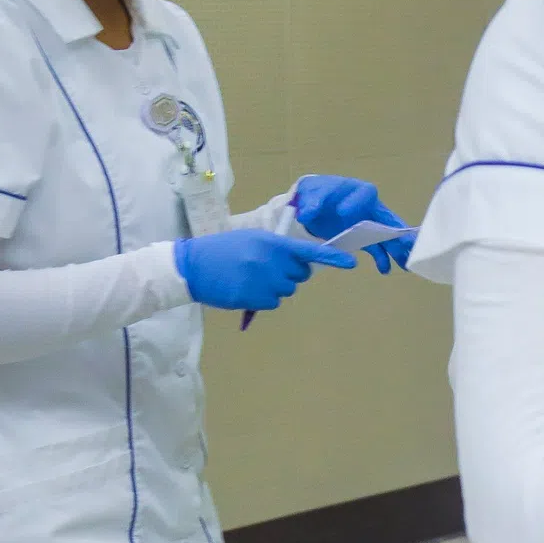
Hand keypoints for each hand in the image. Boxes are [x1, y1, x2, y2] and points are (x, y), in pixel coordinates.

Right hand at [176, 229, 361, 311]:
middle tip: (267, 269)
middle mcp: (271, 261)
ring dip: (275, 287)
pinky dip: (263, 299)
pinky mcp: (253, 298)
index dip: (332, 257)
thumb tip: (298, 262)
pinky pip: (273, 303)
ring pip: (287, 291)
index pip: (308, 250)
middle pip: (300, 275)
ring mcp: (263, 281)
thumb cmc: (222, 250)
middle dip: (290, 274)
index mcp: (271, 242)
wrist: (192, 266)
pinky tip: (245, 289)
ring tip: (250, 278)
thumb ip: (275, 248)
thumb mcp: (250, 239)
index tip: (351, 263)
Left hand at [290, 174, 413, 273]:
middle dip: (397, 230)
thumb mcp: (312, 192)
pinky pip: (376, 248)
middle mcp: (369, 207)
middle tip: (408, 242)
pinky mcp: (362, 238)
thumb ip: (312, 201)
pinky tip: (384, 269)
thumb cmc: (317, 194)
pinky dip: (382, 258)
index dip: (356, 202)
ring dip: (396, 248)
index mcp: (357, 190)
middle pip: (388, 217)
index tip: (342, 214)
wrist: (313, 206)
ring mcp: (368, 223)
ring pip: (386, 235)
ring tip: (406, 263)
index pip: (365, 193)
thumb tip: (307, 214)